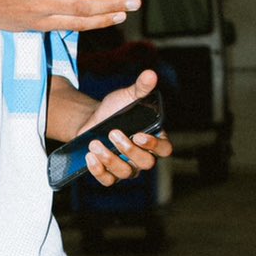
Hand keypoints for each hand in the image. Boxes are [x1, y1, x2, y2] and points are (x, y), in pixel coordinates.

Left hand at [78, 69, 172, 186]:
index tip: (139, 135)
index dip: (154, 145)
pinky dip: (98, 171)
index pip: (165, 149)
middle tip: (113, 133)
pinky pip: (108, 180)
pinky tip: (90, 157)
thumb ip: (141, 88)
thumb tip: (151, 74)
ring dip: (110, 159)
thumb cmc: (115, 110)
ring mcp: (127, 168)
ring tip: (95, 143)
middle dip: (129, 150)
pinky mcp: (110, 174)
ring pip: (126, 173)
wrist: (92, 121)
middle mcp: (143, 157)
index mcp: (154, 139)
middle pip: (146, 163)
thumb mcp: (127, 97)